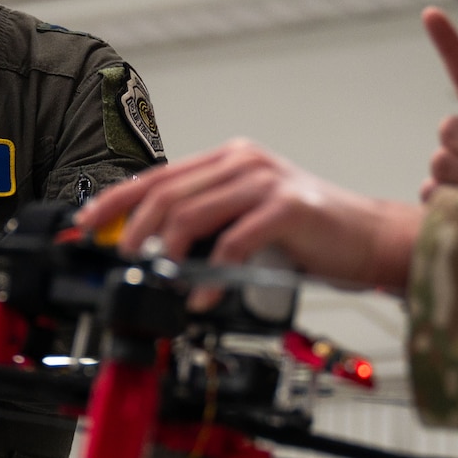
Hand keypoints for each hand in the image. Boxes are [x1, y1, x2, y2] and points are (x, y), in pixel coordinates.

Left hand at [74, 139, 422, 292]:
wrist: (372, 239)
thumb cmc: (311, 235)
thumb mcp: (250, 216)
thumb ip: (209, 221)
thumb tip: (155, 250)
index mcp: (229, 160)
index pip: (156, 176)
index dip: (114, 201)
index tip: (85, 226)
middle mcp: (243, 162)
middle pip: (166, 194)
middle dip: (133, 232)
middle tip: (124, 265)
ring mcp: (265, 181)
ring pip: (191, 214)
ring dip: (167, 255)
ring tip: (159, 282)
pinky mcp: (288, 208)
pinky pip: (233, 242)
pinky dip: (211, 275)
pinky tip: (204, 296)